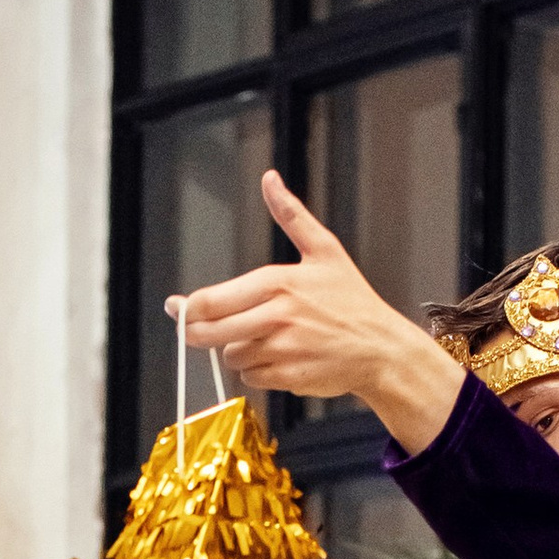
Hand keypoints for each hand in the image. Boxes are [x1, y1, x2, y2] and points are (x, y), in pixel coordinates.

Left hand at [168, 172, 462, 453]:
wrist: (381, 348)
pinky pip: (252, 378)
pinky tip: (282, 357)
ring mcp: (281, 350)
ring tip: (269, 339)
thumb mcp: (324, 250)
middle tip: (199, 331)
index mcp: (277, 282)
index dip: (186, 308)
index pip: (211, 301)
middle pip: (209, 333)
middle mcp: (276, 316)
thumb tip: (270, 180)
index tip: (177, 308)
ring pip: (231, 356)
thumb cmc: (352, 302)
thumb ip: (290, 216)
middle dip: (198, 334)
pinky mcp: (286, 377)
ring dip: (240, 351)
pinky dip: (259, 371)